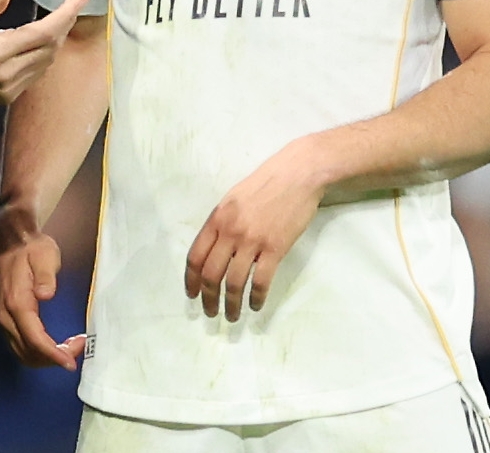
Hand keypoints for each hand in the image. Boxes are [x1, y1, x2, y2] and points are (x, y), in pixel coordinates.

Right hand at [0, 0, 86, 105]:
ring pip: (45, 63)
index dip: (65, 15)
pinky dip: (43, 57)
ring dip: (55, 42)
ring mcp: (6, 89)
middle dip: (65, 25)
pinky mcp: (3, 97)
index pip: (43, 33)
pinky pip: (34, 76)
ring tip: (59, 21)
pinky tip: (41, 44)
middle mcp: (5, 74)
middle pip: (50, 48)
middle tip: (71, 5)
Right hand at [0, 215, 84, 369]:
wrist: (11, 241)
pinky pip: (19, 347)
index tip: (71, 361)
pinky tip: (54, 345)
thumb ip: (45, 275)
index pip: (34, 339)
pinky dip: (37, 353)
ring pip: (22, 354)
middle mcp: (6, 316)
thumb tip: (46, 295)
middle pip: (28, 352)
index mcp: (17, 302)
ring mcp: (4, 320)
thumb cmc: (31, 248)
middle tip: (77, 348)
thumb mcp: (44, 255)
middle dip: (53, 358)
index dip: (53, 355)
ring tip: (69, 347)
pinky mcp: (6, 320)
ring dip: (45, 358)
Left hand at [185, 140, 327, 321]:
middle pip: (211, 274)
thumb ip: (222, 223)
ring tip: (232, 316)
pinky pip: (261, 281)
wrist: (298, 173)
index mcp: (217, 219)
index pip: (195, 257)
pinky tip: (255, 306)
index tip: (192, 295)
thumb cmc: (266, 183)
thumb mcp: (233, 198)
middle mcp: (231, 232)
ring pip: (235, 282)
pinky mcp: (276, 248)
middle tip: (211, 313)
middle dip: (208, 299)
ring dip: (231, 305)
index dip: (191, 280)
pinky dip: (256, 298)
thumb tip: (214, 248)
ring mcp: (253, 241)